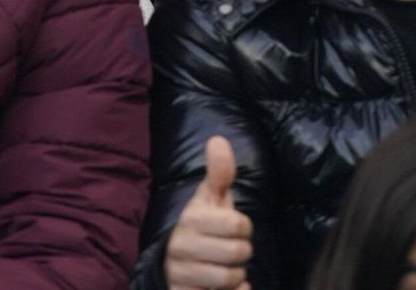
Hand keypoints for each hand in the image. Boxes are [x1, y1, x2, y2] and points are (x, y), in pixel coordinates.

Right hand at [164, 136, 251, 289]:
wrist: (171, 264)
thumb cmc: (201, 228)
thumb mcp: (209, 200)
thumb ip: (218, 173)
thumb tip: (218, 140)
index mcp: (191, 219)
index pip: (238, 225)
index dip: (244, 227)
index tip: (235, 228)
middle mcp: (181, 246)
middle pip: (237, 253)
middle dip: (242, 253)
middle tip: (231, 250)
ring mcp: (181, 274)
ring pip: (231, 279)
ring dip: (236, 276)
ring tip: (226, 268)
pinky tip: (226, 289)